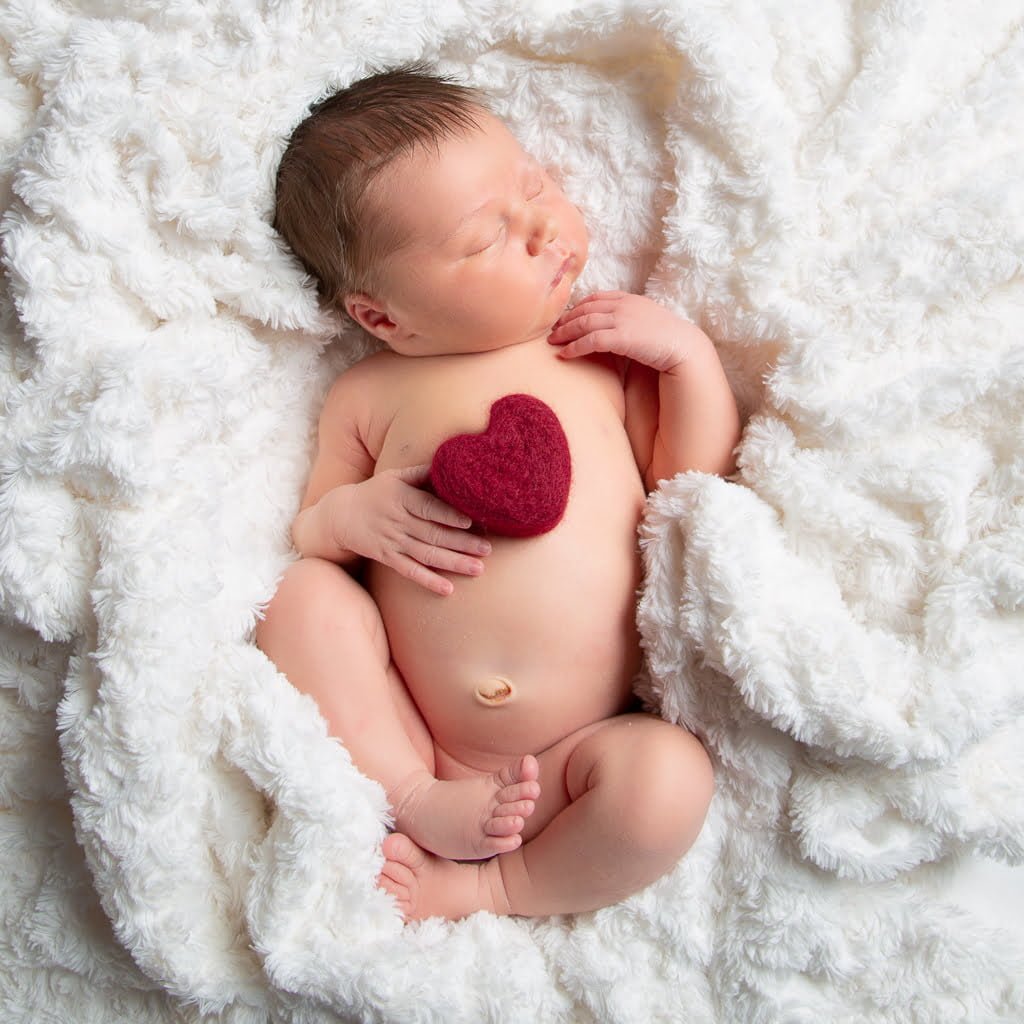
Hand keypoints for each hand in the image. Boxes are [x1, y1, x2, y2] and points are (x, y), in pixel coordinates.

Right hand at [329, 465, 490, 595]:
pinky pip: (409, 572)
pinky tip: (448, 589)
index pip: (428, 507)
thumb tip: (448, 463)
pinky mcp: (387, 558)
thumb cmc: (374, 492)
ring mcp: (392, 542)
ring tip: (478, 569)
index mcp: (401, 498)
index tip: (470, 522)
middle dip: (461, 543)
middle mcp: (398, 521)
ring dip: (453, 563)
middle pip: (433, 534)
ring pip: (426, 555)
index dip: (448, 515)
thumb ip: (420, 472)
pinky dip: (428, 581)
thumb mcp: (393, 476)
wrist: (340, 515)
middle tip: (487, 549)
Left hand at [548, 291, 704, 372]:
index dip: (577, 307)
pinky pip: (590, 340)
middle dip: (565, 320)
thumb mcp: (647, 320)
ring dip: (565, 333)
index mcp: (629, 299)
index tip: (565, 317)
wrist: (684, 347)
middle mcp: (623, 305)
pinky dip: (574, 347)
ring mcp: (622, 319)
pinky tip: (565, 355)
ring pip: (584, 323)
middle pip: (585, 309)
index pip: (596, 297)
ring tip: (552, 343)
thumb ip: (629, 319)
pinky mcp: (622, 337)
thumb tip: (615, 330)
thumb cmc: (668, 339)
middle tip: (552, 331)